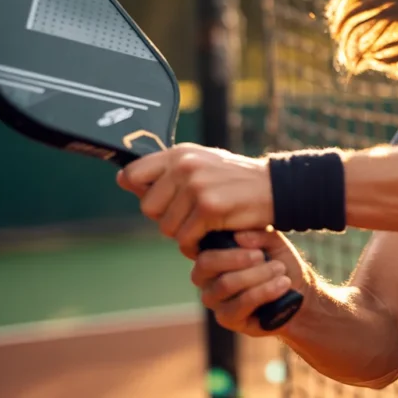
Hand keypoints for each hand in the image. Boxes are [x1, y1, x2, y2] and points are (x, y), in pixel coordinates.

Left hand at [117, 143, 274, 258]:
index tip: (161, 201)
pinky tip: (211, 236)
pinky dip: (196, 244)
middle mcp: (184, 166)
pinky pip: (185, 238)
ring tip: (203, 226)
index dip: (142, 192)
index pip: (133, 174)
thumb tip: (123, 179)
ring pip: (166, 227)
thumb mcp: (201, 164)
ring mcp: (196, 185)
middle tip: (189, 217)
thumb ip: (166, 172)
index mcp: (179, 153)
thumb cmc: (235, 181)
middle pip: (147, 207)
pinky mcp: (208, 207)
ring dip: (183, 234)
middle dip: (166, 218)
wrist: (275, 189)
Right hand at [191, 229, 309, 334]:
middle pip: (207, 266)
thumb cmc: (279, 264)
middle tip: (267, 259)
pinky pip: (240, 304)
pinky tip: (281, 285)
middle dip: (240, 260)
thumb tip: (239, 237)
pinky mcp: (228, 319)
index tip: (259, 252)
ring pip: (226, 284)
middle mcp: (207, 281)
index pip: (204, 254)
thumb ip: (259, 235)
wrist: (299, 293)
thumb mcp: (274, 243)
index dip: (230, 252)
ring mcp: (215, 302)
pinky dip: (264, 292)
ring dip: (258, 275)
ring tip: (280, 270)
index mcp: (213, 259)